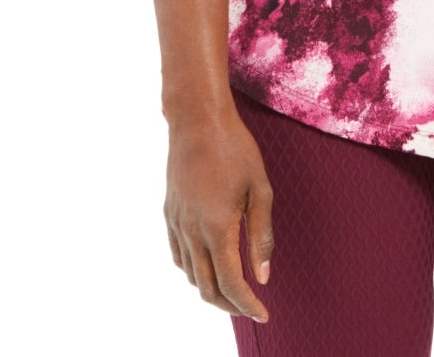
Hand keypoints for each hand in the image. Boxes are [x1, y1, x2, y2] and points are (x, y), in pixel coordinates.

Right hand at [163, 106, 274, 320]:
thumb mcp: (260, 189)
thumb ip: (261, 235)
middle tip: (251, 306)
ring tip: (234, 289)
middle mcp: (192, 231)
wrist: (198, 120)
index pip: (231, 283)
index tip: (264, 313)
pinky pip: (178, 255)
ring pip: (190, 275)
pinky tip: (209, 264)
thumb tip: (263, 275)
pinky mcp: (169, 213)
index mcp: (217, 227)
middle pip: (207, 287)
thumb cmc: (235, 149)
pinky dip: (194, 270)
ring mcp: (177, 223)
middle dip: (230, 305)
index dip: (247, 304)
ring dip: (211, 289)